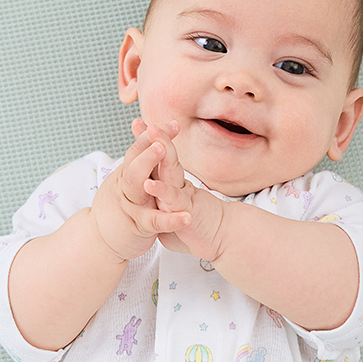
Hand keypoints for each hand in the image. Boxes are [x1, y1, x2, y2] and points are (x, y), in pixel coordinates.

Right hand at [89, 121, 193, 262]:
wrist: (98, 242)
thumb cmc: (116, 213)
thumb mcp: (125, 186)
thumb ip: (136, 168)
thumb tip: (147, 146)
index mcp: (126, 175)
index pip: (138, 150)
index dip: (153, 135)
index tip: (172, 123)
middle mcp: (125, 185)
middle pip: (134, 159)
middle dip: (147, 143)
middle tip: (160, 130)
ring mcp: (130, 204)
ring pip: (137, 181)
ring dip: (149, 163)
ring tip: (164, 150)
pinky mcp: (138, 225)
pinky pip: (155, 220)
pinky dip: (171, 219)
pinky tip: (186, 217)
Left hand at [130, 118, 226, 263]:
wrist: (224, 240)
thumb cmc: (200, 232)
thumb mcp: (174, 222)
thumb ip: (163, 215)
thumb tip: (156, 214)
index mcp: (173, 186)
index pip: (159, 161)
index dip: (149, 144)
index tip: (138, 126)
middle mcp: (177, 187)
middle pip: (164, 157)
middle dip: (153, 137)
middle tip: (139, 121)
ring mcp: (182, 196)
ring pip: (169, 169)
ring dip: (161, 149)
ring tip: (151, 132)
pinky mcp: (186, 211)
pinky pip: (172, 199)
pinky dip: (161, 190)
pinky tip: (149, 182)